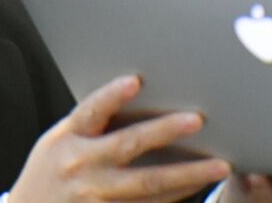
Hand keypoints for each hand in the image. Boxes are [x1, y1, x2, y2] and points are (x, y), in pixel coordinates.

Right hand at [11, 75, 230, 202]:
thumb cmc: (53, 171)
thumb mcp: (59, 141)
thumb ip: (92, 122)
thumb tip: (142, 92)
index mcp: (66, 139)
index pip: (90, 111)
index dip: (113, 96)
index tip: (136, 80)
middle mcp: (80, 167)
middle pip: (128, 146)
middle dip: (164, 132)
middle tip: (198, 119)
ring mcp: (94, 198)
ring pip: (147, 187)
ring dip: (186, 175)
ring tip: (219, 164)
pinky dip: (176, 197)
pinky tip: (198, 186)